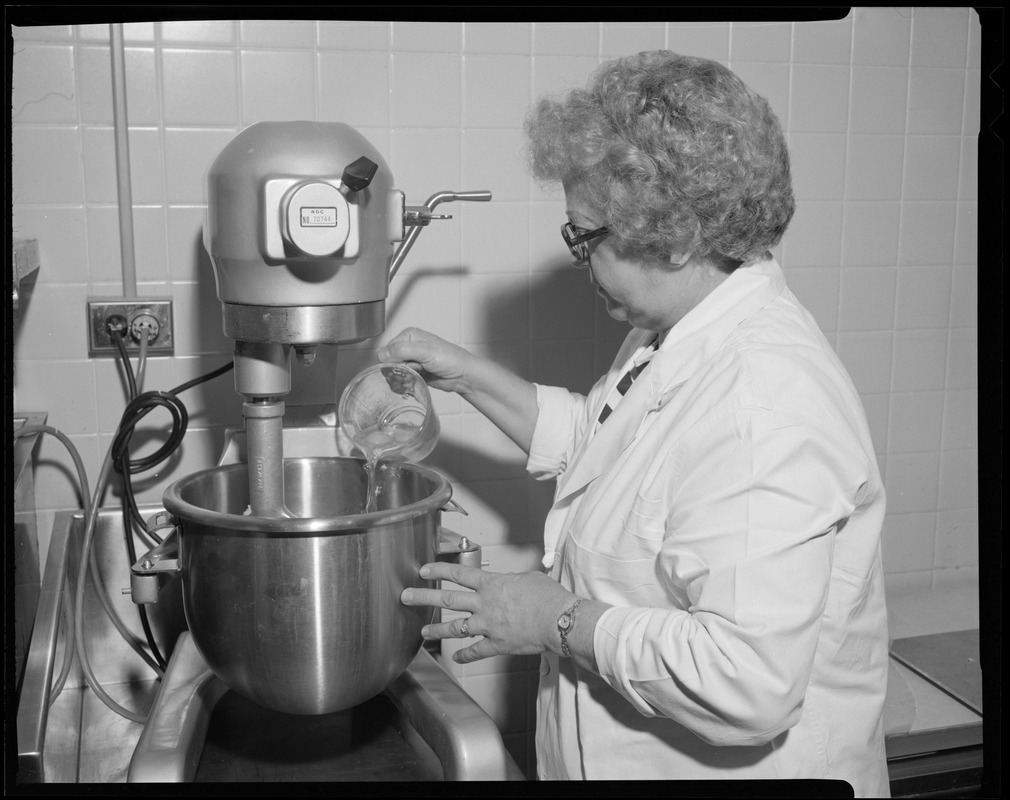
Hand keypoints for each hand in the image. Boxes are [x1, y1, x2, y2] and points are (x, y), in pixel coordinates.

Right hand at [377, 328, 472, 394]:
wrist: (462, 375)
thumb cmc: (450, 359)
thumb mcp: (425, 351)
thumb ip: (403, 350)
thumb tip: (383, 354)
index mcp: (409, 335)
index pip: (388, 350)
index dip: (395, 360)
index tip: (410, 363)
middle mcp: (409, 346)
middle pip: (390, 363)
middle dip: (401, 370)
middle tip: (418, 369)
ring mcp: (412, 360)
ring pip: (395, 373)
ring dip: (405, 378)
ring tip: (420, 374)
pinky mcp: (415, 373)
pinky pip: (402, 380)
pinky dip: (407, 383)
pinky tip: (418, 381)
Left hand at [401, 562, 577, 663]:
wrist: (559, 621)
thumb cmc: (549, 597)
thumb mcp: (529, 578)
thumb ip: (513, 581)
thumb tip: (509, 582)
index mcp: (492, 585)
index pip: (458, 574)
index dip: (438, 571)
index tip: (423, 571)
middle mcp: (485, 604)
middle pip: (448, 599)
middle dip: (424, 597)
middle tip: (406, 596)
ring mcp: (488, 626)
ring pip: (456, 628)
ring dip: (436, 630)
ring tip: (422, 632)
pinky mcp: (497, 645)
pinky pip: (476, 652)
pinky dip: (465, 656)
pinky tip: (456, 659)